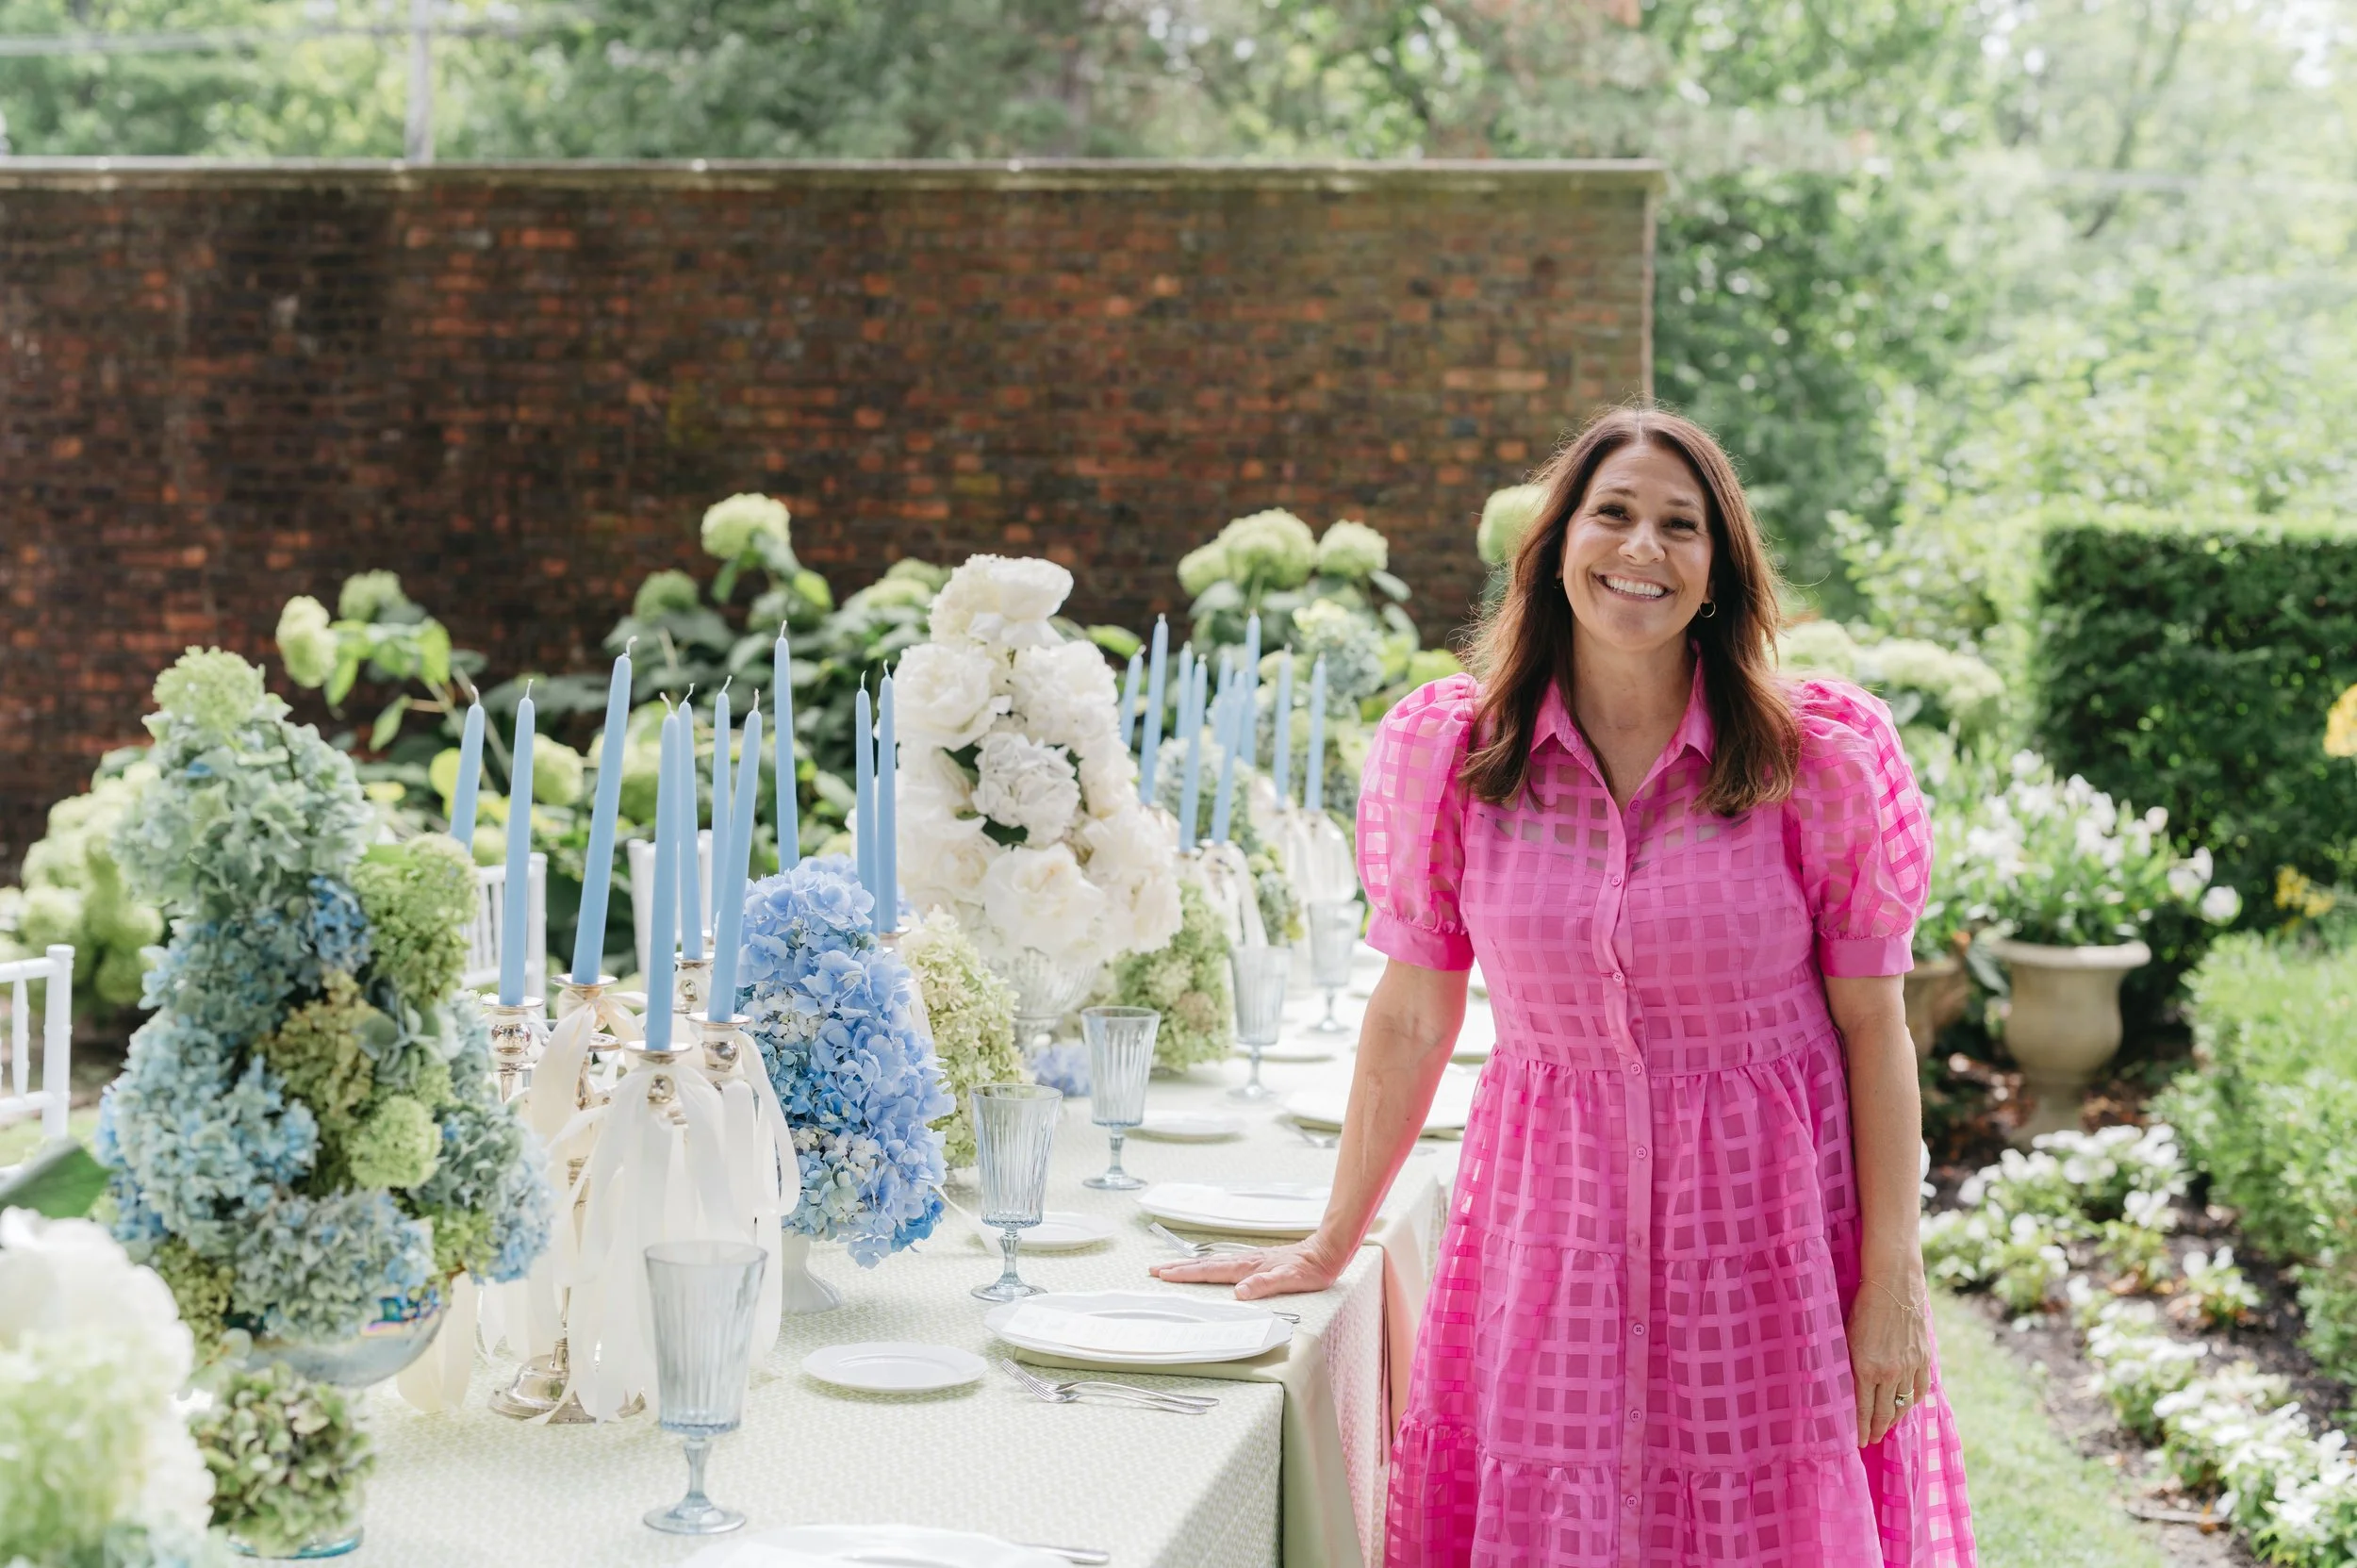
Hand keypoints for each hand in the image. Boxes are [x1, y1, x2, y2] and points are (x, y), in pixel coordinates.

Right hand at [1148, 1236, 1347, 1299]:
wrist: (1327, 1251)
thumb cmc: (1312, 1268)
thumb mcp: (1292, 1280)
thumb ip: (1266, 1285)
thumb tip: (1240, 1292)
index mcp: (1249, 1268)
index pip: (1211, 1272)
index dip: (1186, 1274)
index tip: (1164, 1274)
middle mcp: (1246, 1262)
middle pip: (1205, 1265)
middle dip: (1179, 1268)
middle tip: (1154, 1269)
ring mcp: (1250, 1261)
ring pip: (1213, 1263)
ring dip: (1190, 1266)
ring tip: (1172, 1268)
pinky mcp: (1257, 1262)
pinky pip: (1224, 1265)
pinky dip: (1209, 1266)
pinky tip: (1208, 1268)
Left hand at [1848, 1267, 1932, 1445]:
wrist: (1893, 1284)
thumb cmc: (1862, 1306)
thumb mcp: (1847, 1336)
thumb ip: (1850, 1364)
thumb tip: (1847, 1387)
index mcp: (1865, 1367)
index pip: (1862, 1409)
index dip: (1860, 1429)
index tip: (1857, 1443)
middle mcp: (1888, 1372)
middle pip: (1883, 1412)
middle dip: (1875, 1429)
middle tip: (1870, 1441)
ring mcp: (1909, 1367)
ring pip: (1902, 1404)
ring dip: (1893, 1419)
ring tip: (1885, 1428)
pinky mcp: (1923, 1359)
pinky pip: (1919, 1390)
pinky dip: (1912, 1402)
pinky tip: (1905, 1407)